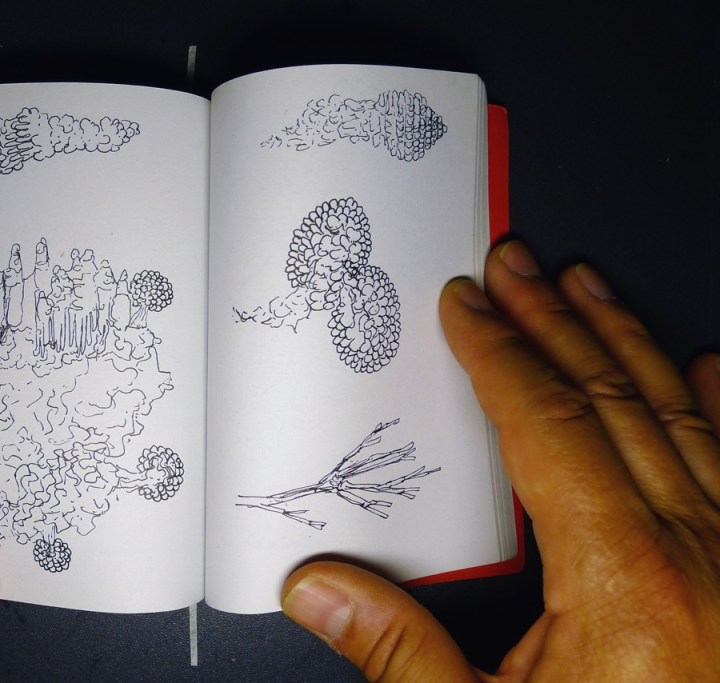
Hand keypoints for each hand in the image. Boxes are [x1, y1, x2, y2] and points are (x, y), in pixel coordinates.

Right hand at [282, 241, 719, 679]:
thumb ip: (402, 654)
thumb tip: (316, 592)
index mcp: (624, 579)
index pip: (544, 423)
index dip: (498, 352)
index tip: (468, 305)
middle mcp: (698, 550)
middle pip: (611, 394)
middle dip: (555, 318)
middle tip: (518, 263)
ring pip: (681, 410)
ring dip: (626, 338)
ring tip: (588, 285)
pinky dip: (718, 404)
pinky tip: (708, 366)